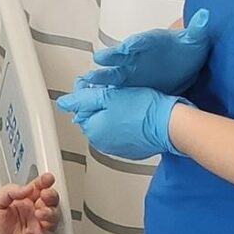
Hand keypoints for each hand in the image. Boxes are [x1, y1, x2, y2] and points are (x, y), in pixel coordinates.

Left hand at [0, 173, 59, 233]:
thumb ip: (9, 191)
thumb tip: (26, 187)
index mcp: (22, 203)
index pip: (37, 189)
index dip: (43, 182)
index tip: (47, 179)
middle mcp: (32, 215)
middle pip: (50, 201)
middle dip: (51, 196)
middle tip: (45, 195)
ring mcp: (39, 229)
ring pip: (55, 217)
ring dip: (49, 212)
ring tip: (39, 213)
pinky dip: (43, 233)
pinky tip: (32, 232)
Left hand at [56, 81, 179, 160]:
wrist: (170, 124)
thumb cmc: (143, 109)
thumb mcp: (108, 96)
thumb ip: (82, 99)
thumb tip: (63, 102)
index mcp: (93, 129)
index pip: (80, 108)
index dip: (88, 92)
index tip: (98, 84)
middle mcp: (101, 143)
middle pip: (93, 117)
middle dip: (99, 104)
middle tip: (114, 91)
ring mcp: (117, 148)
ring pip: (107, 125)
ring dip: (112, 113)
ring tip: (126, 102)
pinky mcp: (131, 149)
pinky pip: (121, 133)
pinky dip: (124, 124)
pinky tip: (135, 114)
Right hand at [81, 9, 212, 94]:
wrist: (184, 66)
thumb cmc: (187, 51)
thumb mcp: (196, 40)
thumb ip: (197, 29)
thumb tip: (205, 15)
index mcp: (149, 43)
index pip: (140, 41)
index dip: (133, 44)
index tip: (127, 46)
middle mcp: (136, 56)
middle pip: (121, 56)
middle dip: (111, 58)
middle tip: (99, 59)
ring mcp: (130, 71)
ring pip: (113, 72)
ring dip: (102, 75)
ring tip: (89, 79)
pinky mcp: (129, 85)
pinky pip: (115, 87)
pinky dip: (105, 90)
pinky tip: (94, 95)